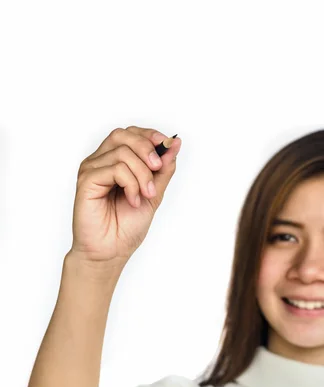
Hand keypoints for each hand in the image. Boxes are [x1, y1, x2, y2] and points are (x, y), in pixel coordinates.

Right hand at [69, 126, 180, 265]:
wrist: (111, 252)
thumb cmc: (126, 227)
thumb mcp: (154, 193)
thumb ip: (163, 169)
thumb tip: (175, 143)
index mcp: (114, 162)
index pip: (130, 134)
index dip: (149, 135)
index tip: (168, 145)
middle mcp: (100, 162)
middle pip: (123, 135)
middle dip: (146, 149)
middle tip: (157, 169)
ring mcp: (92, 170)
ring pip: (122, 153)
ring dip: (142, 174)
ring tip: (144, 195)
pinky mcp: (86, 181)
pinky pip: (114, 169)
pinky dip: (130, 184)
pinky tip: (132, 201)